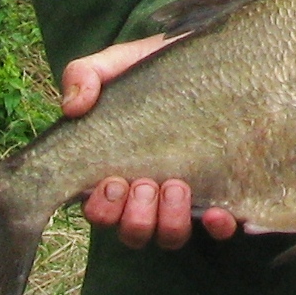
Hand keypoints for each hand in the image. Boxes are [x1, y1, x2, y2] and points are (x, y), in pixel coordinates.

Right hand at [61, 35, 236, 249]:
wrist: (212, 58)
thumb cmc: (156, 69)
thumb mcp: (117, 62)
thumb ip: (85, 74)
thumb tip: (72, 106)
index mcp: (116, 170)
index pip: (100, 211)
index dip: (102, 209)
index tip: (111, 182)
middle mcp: (148, 195)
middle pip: (133, 232)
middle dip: (135, 216)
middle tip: (144, 184)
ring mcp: (186, 200)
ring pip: (170, 236)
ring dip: (169, 221)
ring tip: (177, 186)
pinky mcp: (224, 194)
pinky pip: (220, 230)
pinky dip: (218, 227)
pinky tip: (219, 213)